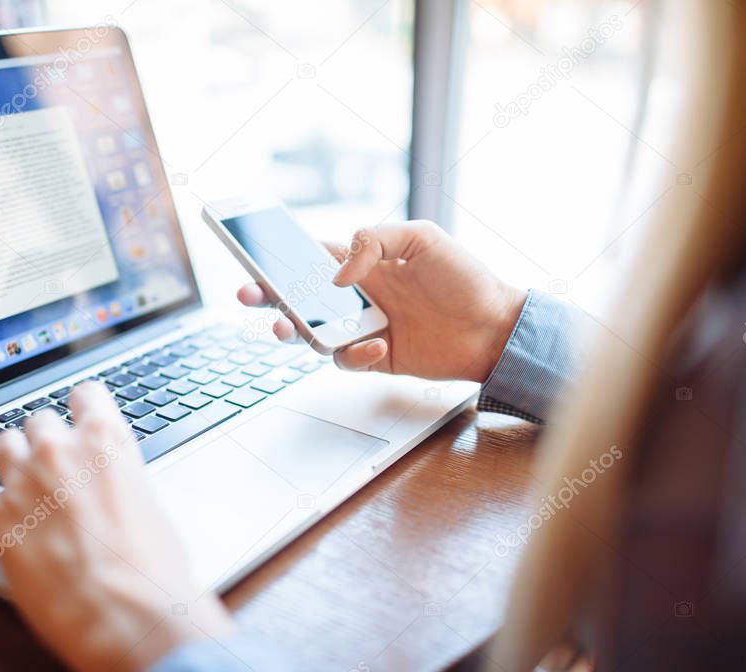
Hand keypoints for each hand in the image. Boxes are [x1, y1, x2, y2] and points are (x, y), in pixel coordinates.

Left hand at [0, 382, 231, 671]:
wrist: (126, 614)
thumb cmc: (152, 569)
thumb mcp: (152, 505)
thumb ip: (123, 481)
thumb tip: (115, 489)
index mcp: (106, 440)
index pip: (86, 394)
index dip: (83, 407)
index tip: (81, 418)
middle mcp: (60, 451)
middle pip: (40, 420)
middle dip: (46, 442)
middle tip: (57, 470)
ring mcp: (23, 482)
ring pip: (2, 444)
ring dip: (12, 462)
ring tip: (24, 490)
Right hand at [238, 220, 524, 381]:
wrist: (497, 328)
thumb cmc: (466, 278)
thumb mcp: (423, 238)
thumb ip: (374, 241)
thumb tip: (336, 274)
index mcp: (365, 263)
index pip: (311, 258)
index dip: (281, 258)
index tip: (254, 256)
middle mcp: (358, 296)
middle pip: (299, 297)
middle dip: (268, 296)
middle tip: (248, 295)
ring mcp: (364, 328)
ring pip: (313, 332)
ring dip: (294, 330)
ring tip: (287, 328)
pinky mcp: (376, 359)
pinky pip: (346, 360)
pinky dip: (351, 354)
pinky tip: (374, 345)